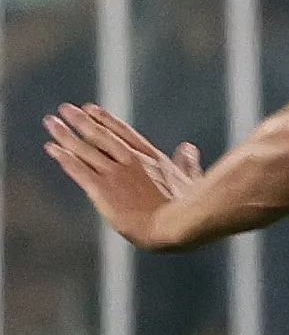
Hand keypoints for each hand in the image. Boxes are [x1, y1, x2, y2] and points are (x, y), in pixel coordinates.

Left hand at [43, 104, 201, 251]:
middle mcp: (131, 160)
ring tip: (51, 123)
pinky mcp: (102, 189)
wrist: (175, 225)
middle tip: (65, 109)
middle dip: (80, 121)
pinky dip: (63, 158)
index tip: (91, 109)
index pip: (124, 133)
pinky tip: (51, 148)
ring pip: (85, 149)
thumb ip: (188, 163)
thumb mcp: (191, 180)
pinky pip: (78, 169)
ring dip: (65, 134)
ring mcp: (115, 173)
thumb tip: (189, 148)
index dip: (106, 120)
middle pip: (101, 135)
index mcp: (152, 158)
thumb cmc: (187, 208)